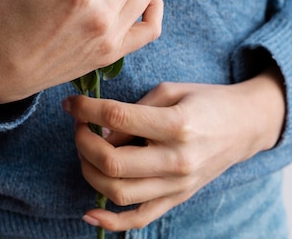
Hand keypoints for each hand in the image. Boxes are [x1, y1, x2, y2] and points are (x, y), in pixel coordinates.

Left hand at [64, 66, 284, 231]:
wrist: (243, 126)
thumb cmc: (205, 101)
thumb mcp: (170, 90)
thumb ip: (135, 109)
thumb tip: (100, 130)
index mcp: (176, 125)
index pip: (118, 119)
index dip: (86, 109)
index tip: (70, 102)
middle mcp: (177, 160)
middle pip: (113, 163)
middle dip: (83, 142)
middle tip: (78, 125)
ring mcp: (177, 186)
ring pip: (119, 193)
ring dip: (90, 172)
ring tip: (85, 150)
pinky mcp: (177, 199)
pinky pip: (139, 219)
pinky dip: (111, 222)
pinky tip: (88, 212)